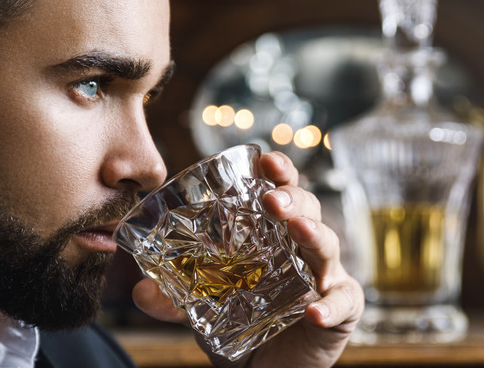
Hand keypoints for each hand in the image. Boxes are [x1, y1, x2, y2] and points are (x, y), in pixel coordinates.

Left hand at [132, 151, 363, 367]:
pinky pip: (343, 301)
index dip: (277, 171)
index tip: (265, 159)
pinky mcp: (341, 309)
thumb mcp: (201, 309)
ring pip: (328, 245)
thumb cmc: (239, 325)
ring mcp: (325, 275)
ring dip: (314, 234)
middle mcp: (301, 247)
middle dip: (292, 197)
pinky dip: (331, 305)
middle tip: (272, 199)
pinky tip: (314, 310)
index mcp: (270, 234)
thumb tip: (140, 290)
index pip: (278, 191)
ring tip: (298, 230)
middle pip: (307, 208)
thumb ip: (172, 297)